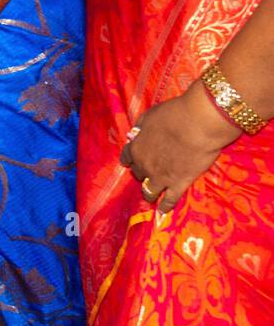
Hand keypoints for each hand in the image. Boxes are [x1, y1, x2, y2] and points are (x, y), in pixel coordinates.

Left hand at [121, 81, 239, 212]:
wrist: (199, 123)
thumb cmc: (175, 114)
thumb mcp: (150, 115)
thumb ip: (141, 127)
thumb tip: (136, 133)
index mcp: (136, 147)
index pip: (127, 157)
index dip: (130, 160)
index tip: (130, 162)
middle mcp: (144, 165)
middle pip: (139, 173)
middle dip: (143, 173)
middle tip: (149, 173)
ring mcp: (161, 177)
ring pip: (149, 191)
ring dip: (149, 193)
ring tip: (151, 196)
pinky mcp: (179, 184)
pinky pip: (169, 200)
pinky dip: (165, 207)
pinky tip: (163, 212)